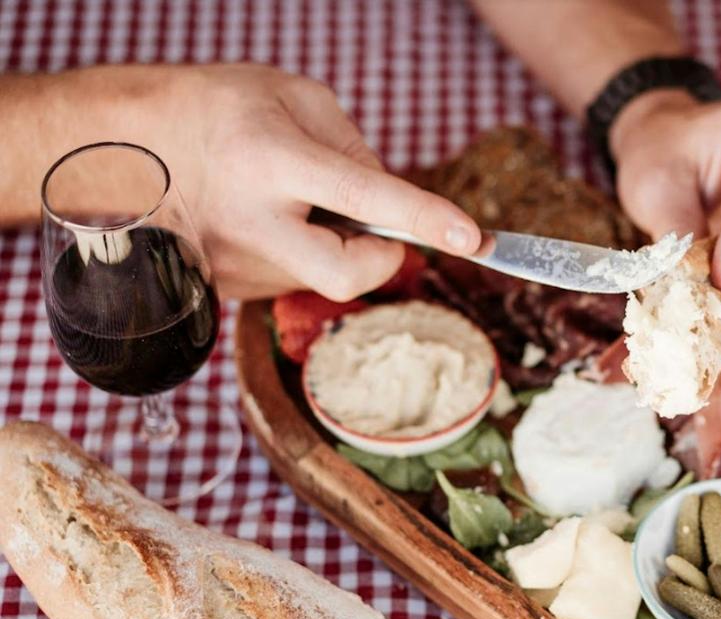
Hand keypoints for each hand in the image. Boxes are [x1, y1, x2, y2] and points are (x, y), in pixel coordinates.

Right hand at [112, 64, 481, 299]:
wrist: (118, 144)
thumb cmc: (215, 109)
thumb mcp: (292, 98)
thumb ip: (353, 147)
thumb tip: (391, 202)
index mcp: (270, 160)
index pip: (365, 197)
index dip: (424, 218)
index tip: (471, 237)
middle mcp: (252, 221)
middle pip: (346, 275)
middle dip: (382, 260)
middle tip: (383, 231)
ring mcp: (236, 263)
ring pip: (320, 274)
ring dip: (333, 243)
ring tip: (292, 200)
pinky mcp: (229, 288)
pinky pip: (293, 277)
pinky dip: (303, 252)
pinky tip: (270, 219)